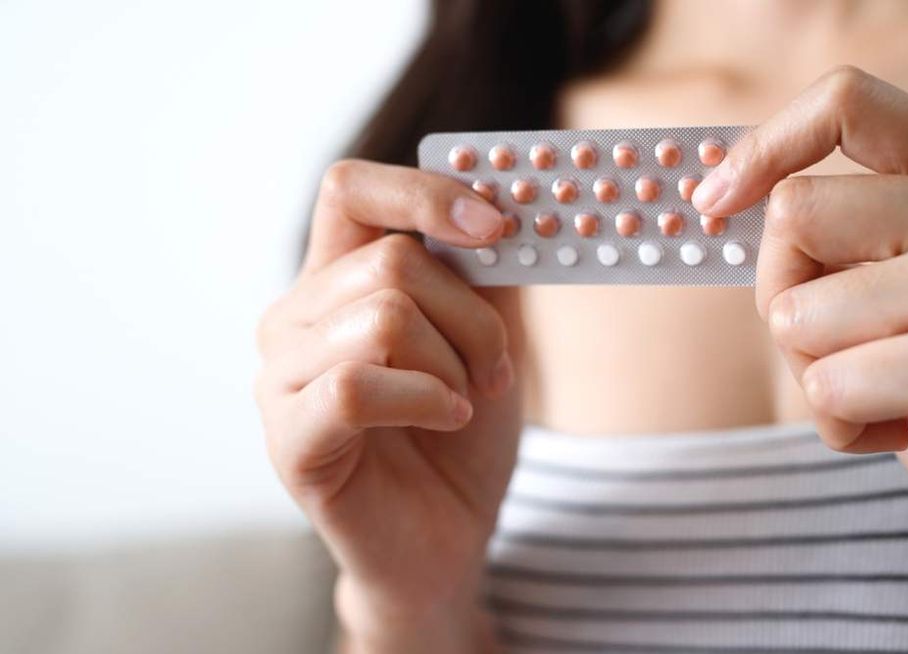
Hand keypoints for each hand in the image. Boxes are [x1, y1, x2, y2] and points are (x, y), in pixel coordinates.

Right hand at [254, 160, 522, 650]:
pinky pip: (357, 386)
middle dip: (472, 316)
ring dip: (456, 362)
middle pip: (392, 261)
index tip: (495, 226)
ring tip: (468, 400)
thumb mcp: (486, 333)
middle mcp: (294, 318)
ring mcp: (281, 379)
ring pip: (382, 317)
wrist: (445, 533)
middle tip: (498, 367)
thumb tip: (506, 206)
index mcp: (335, 279)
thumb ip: (484, 270)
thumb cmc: (460, 430)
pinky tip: (449, 418)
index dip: (422, 192)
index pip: (350, 189)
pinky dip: (427, 398)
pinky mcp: (290, 440)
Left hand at [693, 66, 907, 571]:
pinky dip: (841, 427)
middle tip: (829, 340)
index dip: (765, 144)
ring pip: (793, 311)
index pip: (850, 107)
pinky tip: (904, 431)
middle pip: (793, 213)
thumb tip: (720, 205)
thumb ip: (848, 244)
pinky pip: (826, 386)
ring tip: (882, 394)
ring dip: (813, 371)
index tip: (712, 197)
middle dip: (777, 289)